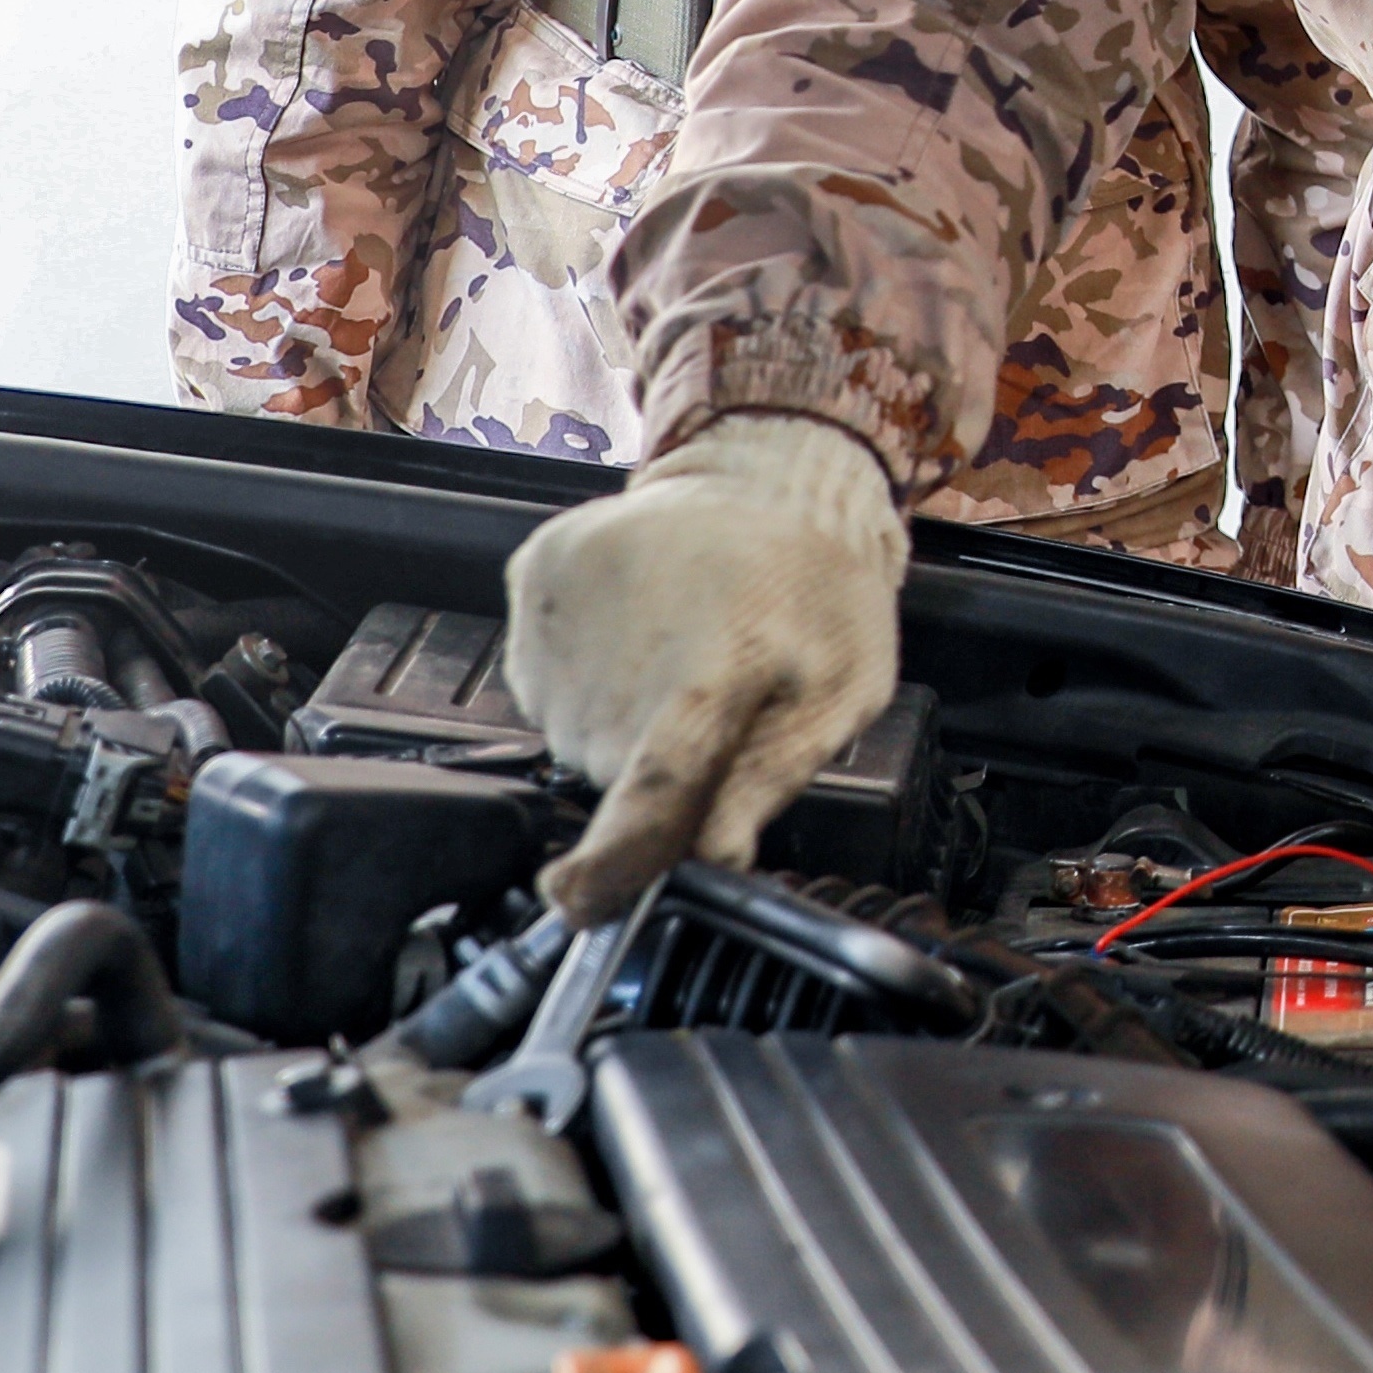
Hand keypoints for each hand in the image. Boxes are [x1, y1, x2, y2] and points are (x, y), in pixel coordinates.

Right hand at [501, 414, 909, 920]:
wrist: (765, 474)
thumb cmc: (814, 588)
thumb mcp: (840, 691)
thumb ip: (772, 777)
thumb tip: (716, 857)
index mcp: (715, 673)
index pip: (654, 787)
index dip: (615, 857)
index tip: (574, 898)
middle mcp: (623, 646)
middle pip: (612, 768)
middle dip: (657, 761)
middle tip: (713, 696)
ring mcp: (565, 608)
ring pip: (574, 726)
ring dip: (621, 714)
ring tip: (679, 652)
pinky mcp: (532, 576)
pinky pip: (543, 674)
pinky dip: (586, 669)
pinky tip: (637, 630)